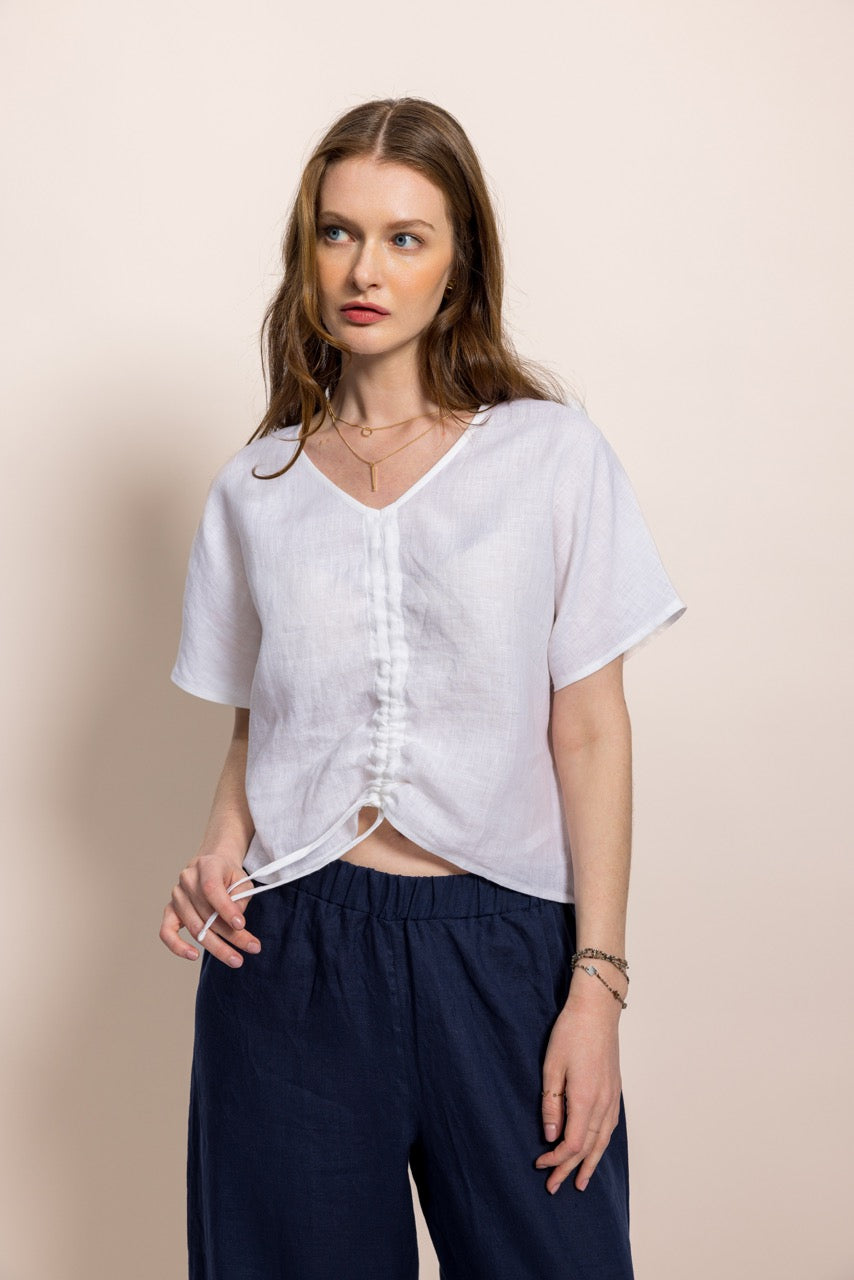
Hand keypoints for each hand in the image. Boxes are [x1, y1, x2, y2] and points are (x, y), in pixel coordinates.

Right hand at [159, 852, 262, 967]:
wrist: (212, 864)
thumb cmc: (228, 874)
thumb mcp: (242, 878)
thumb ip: (241, 897)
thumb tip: (236, 922)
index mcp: (206, 866)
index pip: (211, 888)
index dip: (226, 909)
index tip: (241, 925)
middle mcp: (187, 880)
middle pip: (206, 914)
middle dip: (231, 935)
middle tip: (252, 948)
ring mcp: (177, 896)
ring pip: (194, 927)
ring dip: (217, 946)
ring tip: (236, 959)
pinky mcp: (170, 910)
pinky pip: (166, 932)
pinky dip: (177, 946)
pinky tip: (194, 955)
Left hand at [534, 998, 622, 1193]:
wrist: (597, 1011)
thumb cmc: (570, 1033)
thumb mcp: (552, 1067)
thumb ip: (551, 1104)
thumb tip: (551, 1137)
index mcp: (585, 1099)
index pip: (572, 1143)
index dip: (556, 1159)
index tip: (540, 1165)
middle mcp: (602, 1103)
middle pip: (587, 1147)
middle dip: (570, 1169)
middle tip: (555, 1187)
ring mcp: (612, 1097)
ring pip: (602, 1140)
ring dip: (590, 1163)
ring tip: (581, 1182)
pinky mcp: (615, 1090)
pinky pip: (610, 1127)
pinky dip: (602, 1144)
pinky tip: (596, 1149)